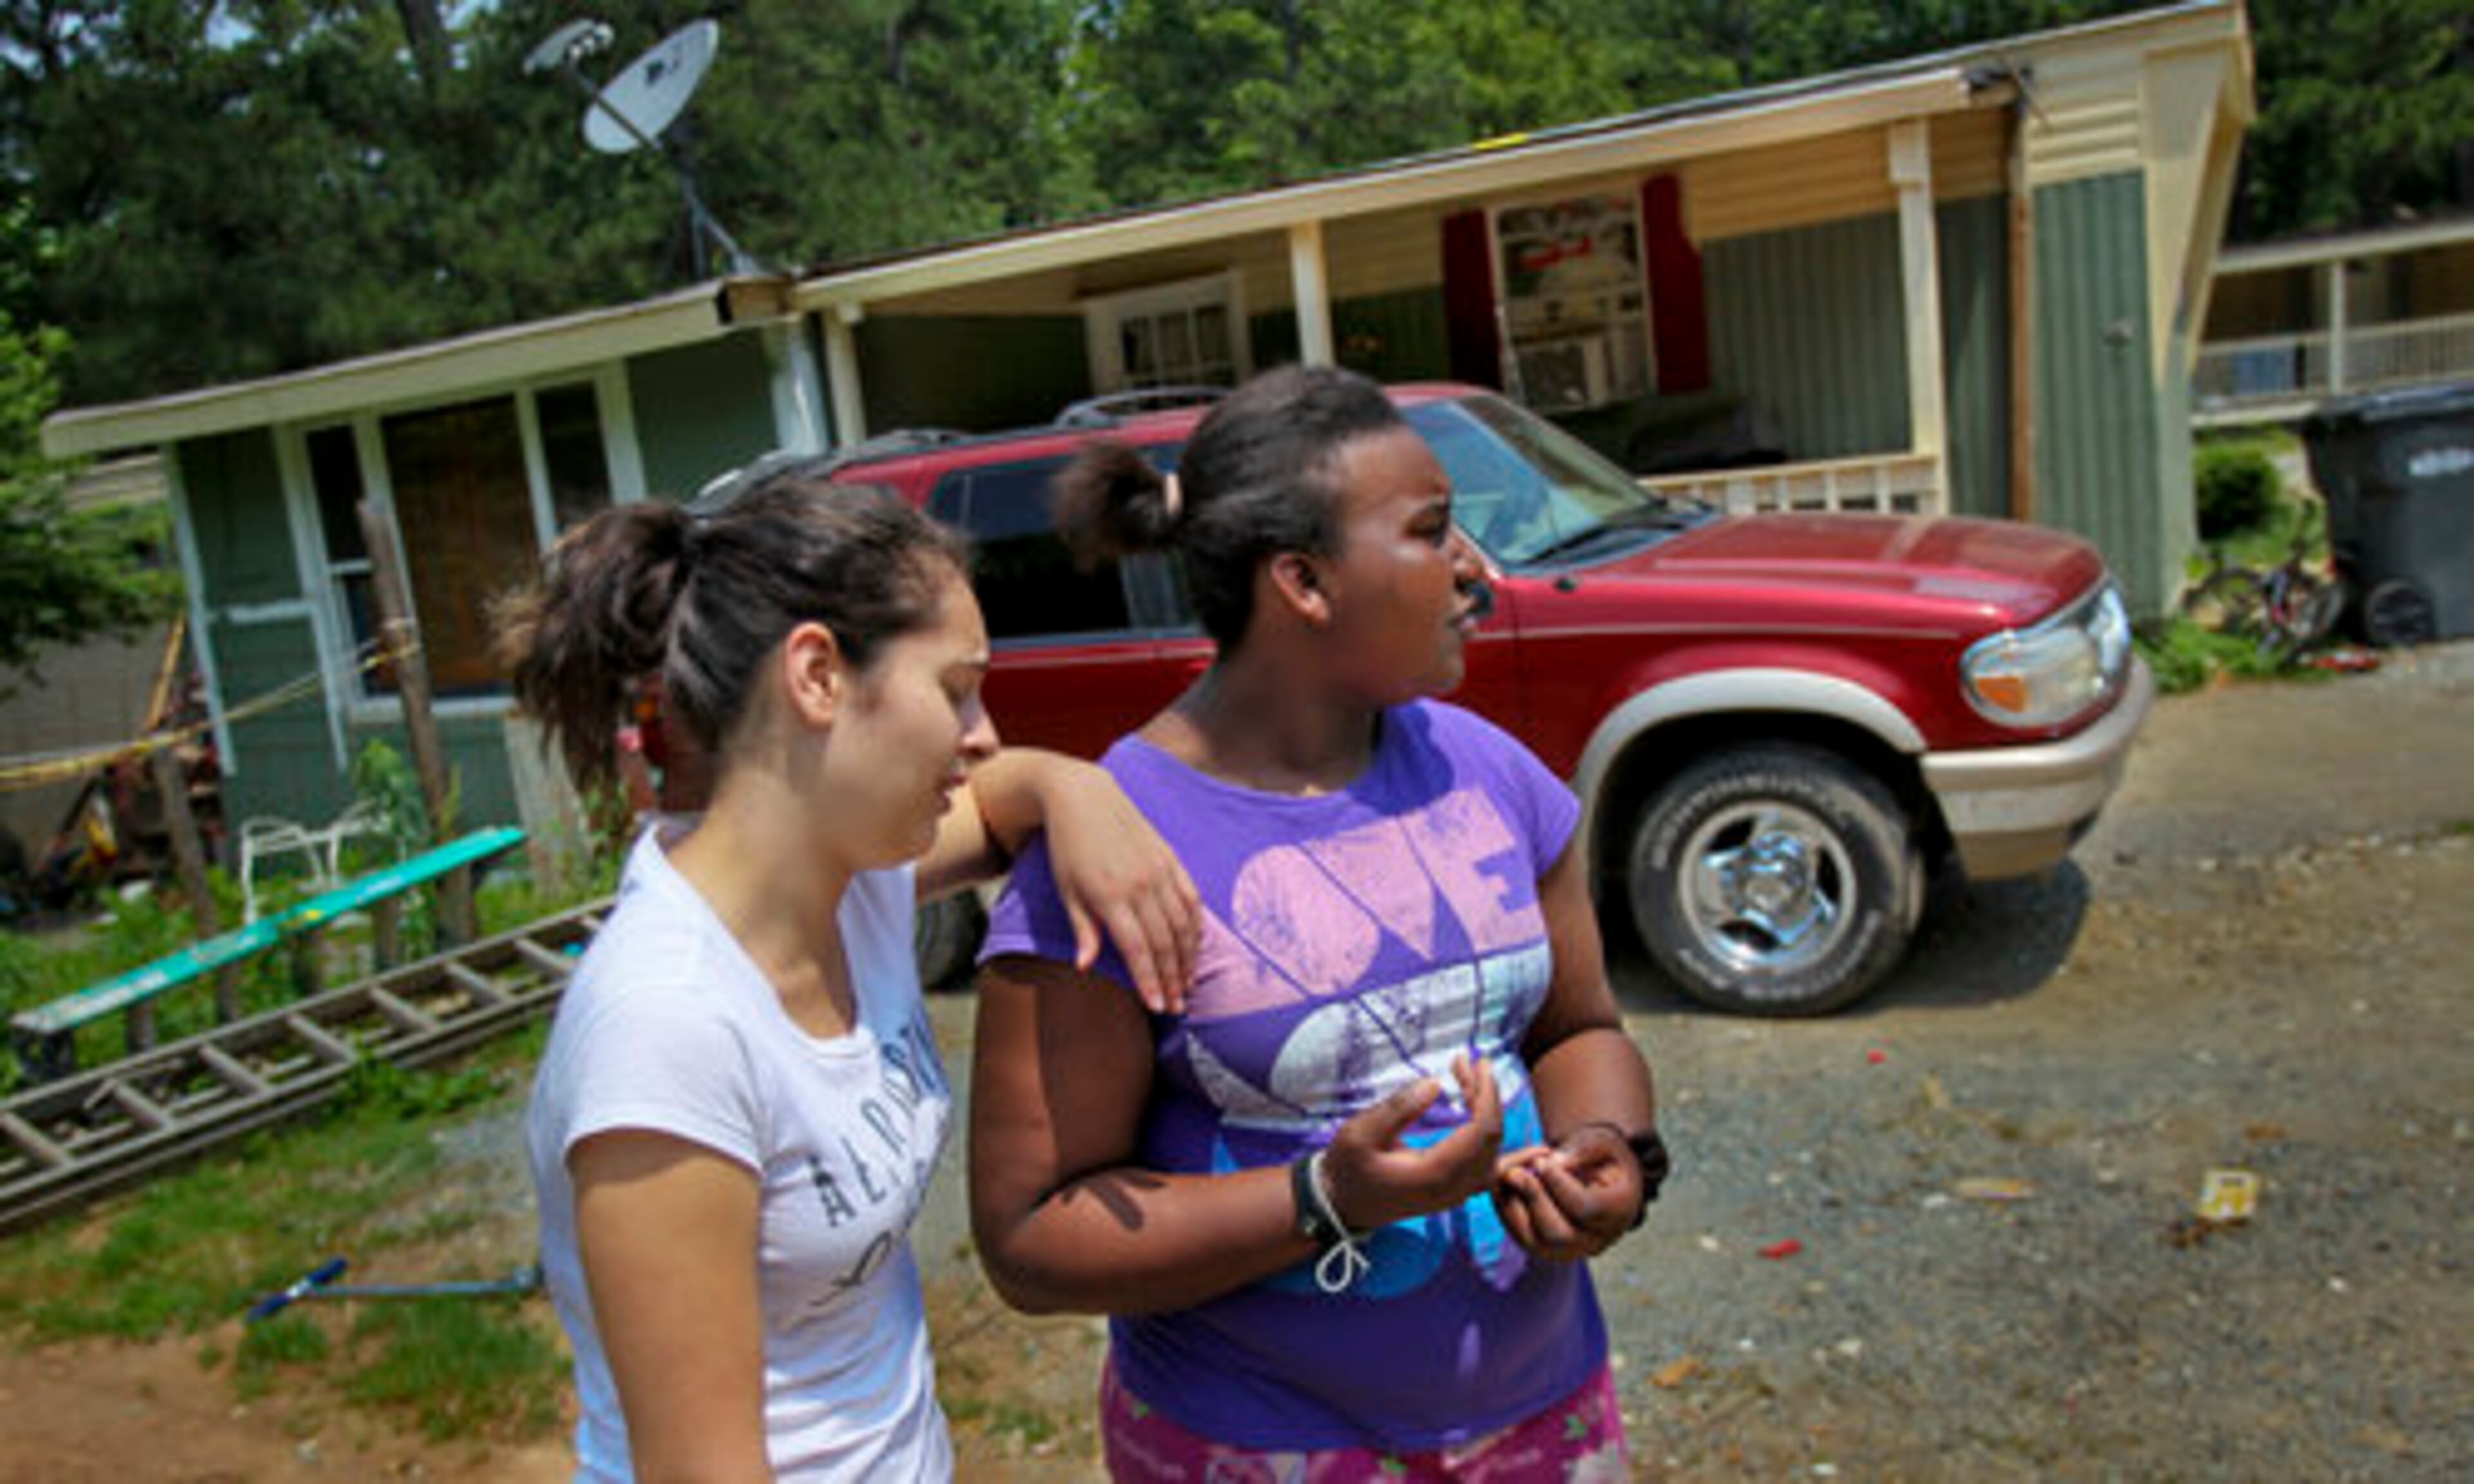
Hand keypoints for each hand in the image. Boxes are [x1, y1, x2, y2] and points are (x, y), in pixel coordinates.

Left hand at [1038, 760, 1201, 1013]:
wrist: (1083, 797)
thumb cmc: (1067, 849)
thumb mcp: (1067, 891)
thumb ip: (1083, 930)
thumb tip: (1085, 968)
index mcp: (1111, 895)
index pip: (1139, 950)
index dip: (1150, 982)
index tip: (1158, 1008)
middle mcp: (1141, 884)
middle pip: (1165, 943)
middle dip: (1172, 979)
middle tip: (1177, 1007)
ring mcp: (1160, 869)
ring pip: (1183, 924)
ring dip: (1187, 958)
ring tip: (1186, 984)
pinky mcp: (1170, 857)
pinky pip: (1192, 898)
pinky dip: (1196, 926)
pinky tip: (1195, 947)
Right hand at [1319, 1054, 1503, 1229]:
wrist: (1341, 1206)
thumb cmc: (1347, 1169)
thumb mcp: (1359, 1134)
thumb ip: (1397, 1109)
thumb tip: (1435, 1083)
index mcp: (1433, 1174)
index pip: (1481, 1132)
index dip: (1486, 1095)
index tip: (1480, 1063)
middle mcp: (1452, 1188)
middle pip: (1491, 1137)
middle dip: (1486, 1094)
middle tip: (1469, 1063)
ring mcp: (1455, 1193)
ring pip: (1492, 1148)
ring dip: (1485, 1109)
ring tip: (1467, 1076)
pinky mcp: (1453, 1190)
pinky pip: (1484, 1159)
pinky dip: (1483, 1127)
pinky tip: (1472, 1103)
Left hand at [1492, 1122, 1640, 1261]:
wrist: (1598, 1173)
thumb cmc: (1602, 1154)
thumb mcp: (1602, 1141)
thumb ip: (1583, 1150)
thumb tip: (1552, 1163)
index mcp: (1619, 1211)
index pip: (1585, 1209)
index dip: (1559, 1185)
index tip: (1542, 1161)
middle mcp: (1596, 1240)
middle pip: (1558, 1235)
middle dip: (1533, 1200)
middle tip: (1515, 1171)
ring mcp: (1570, 1249)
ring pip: (1534, 1243)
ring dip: (1513, 1207)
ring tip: (1508, 1174)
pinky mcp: (1546, 1248)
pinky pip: (1521, 1238)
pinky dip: (1506, 1212)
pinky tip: (1505, 1186)